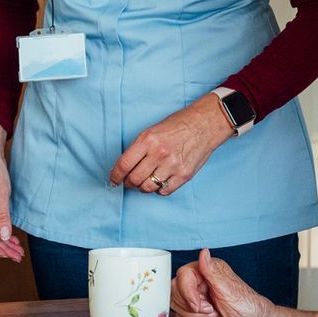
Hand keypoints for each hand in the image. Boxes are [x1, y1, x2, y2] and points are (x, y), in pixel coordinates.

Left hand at [111, 94, 233, 195]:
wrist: (204, 125)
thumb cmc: (177, 126)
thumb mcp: (152, 131)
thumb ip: (138, 149)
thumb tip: (124, 168)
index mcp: (148, 140)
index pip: (124, 164)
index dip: (115, 176)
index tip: (113, 181)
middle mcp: (159, 153)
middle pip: (134, 179)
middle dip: (128, 183)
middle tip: (129, 182)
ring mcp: (172, 165)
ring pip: (148, 187)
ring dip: (143, 187)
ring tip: (145, 181)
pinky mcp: (184, 175)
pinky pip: (164, 191)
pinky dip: (158, 190)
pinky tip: (159, 182)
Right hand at [169, 249, 274, 316]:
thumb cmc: (246, 305)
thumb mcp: (229, 289)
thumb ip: (212, 271)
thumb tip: (203, 252)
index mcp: (207, 269)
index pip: (183, 275)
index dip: (187, 293)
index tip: (198, 305)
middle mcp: (198, 278)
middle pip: (176, 290)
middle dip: (191, 306)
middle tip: (210, 310)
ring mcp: (194, 292)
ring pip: (176, 303)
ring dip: (193, 314)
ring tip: (212, 313)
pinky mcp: (192, 305)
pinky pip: (180, 313)